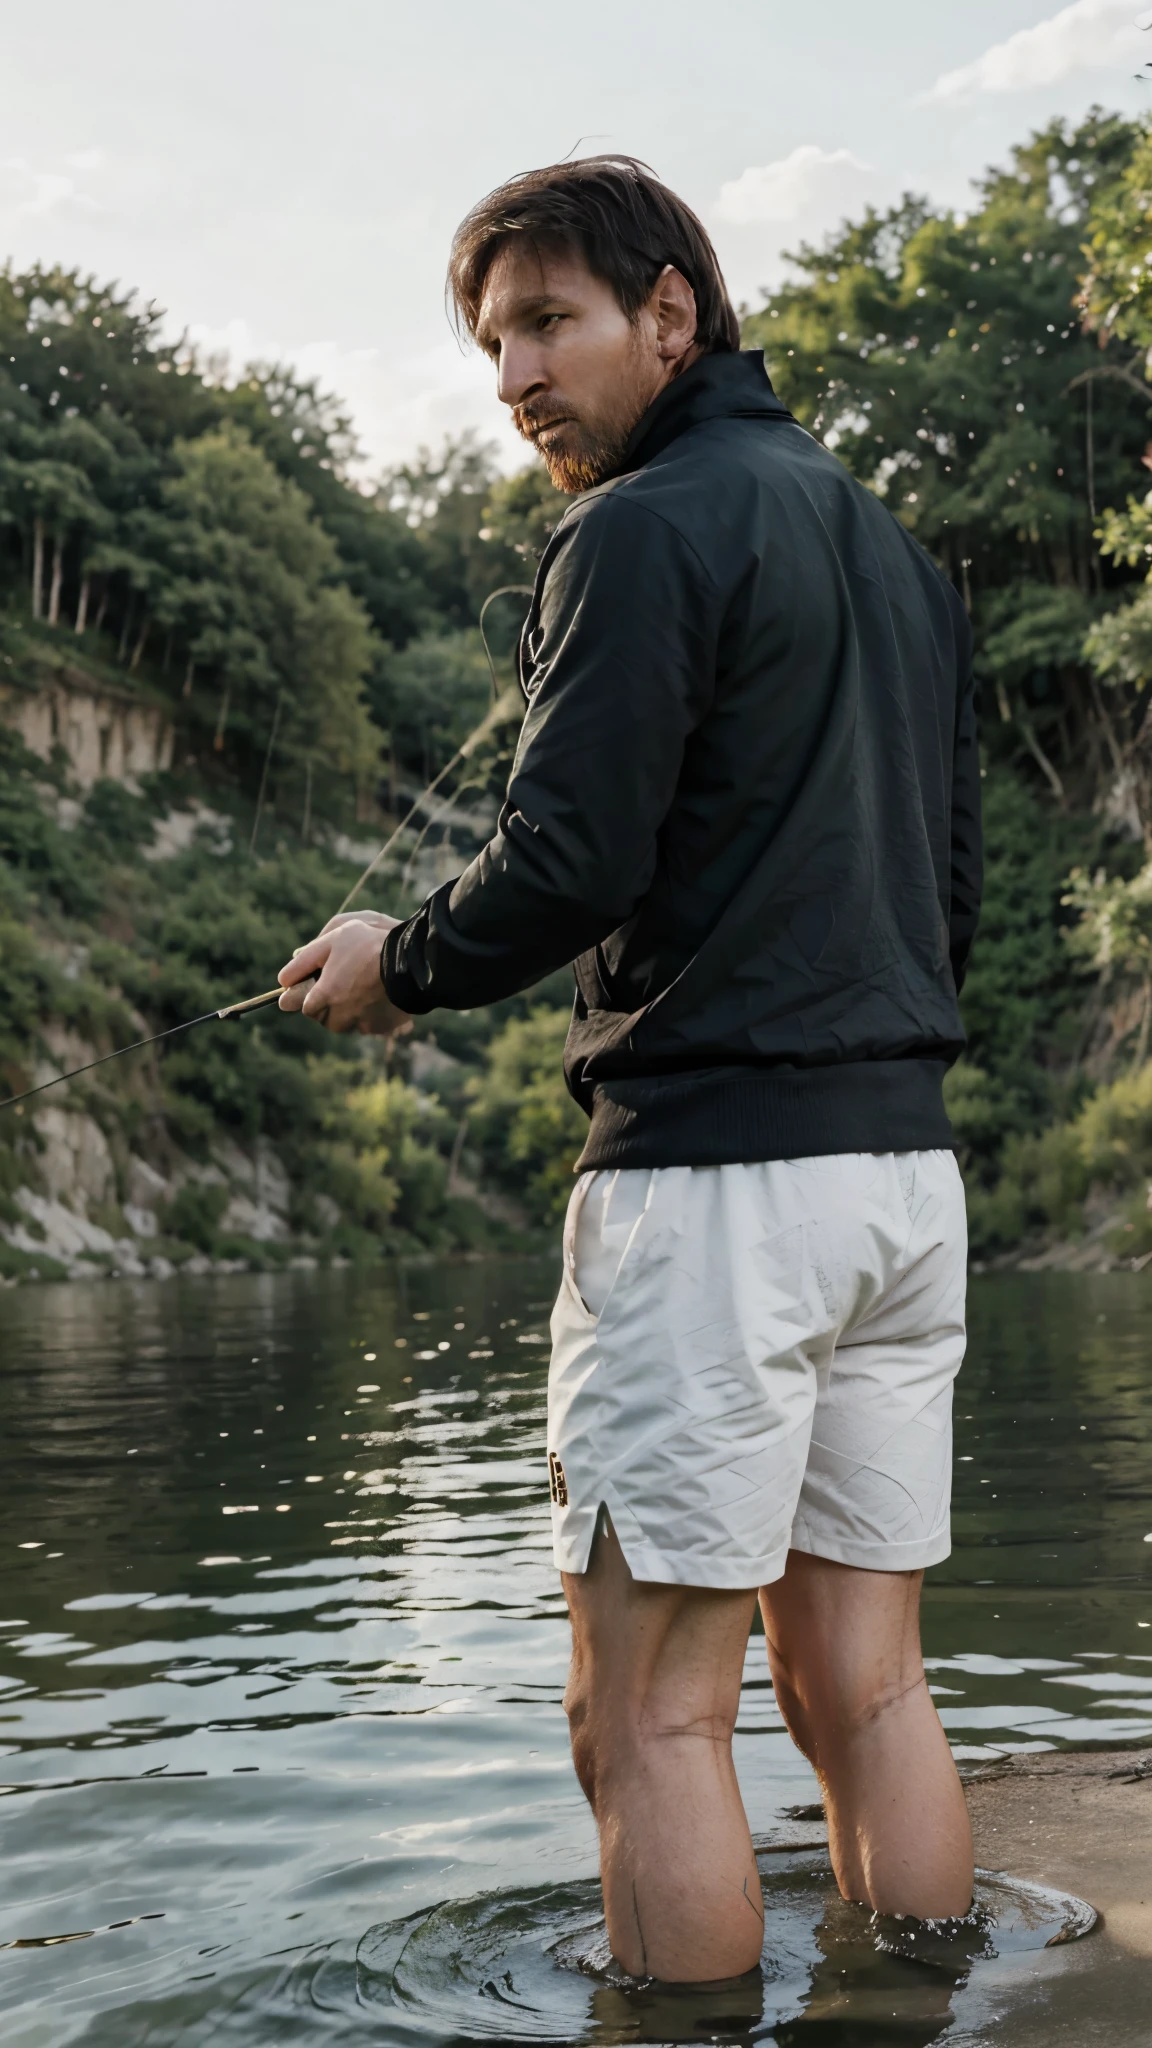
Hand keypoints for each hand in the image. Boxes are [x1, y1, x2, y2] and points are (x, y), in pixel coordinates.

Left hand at [277, 915, 412, 1036]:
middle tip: (341, 980)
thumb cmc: (368, 945)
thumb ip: (302, 963)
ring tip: (359, 986)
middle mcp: (341, 1016)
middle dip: (326, 1003)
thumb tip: (282, 982)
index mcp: (325, 996)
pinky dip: (366, 1015)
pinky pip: (366, 1026)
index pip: (302, 1007)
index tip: (316, 982)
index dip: (307, 993)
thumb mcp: (330, 942)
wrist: (411, 960)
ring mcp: (362, 1024)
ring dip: (345, 1011)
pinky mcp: (380, 1029)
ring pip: (344, 1023)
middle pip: (322, 1018)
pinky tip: (375, 996)